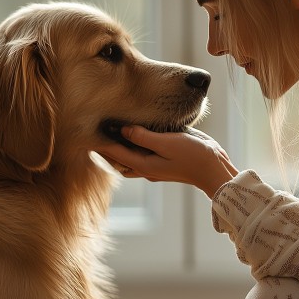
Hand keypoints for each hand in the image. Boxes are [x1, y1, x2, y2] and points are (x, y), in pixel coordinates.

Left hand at [94, 126, 238, 198]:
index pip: (114, 153)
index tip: (85, 129)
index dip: (99, 142)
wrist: (214, 169)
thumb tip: (123, 130)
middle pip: (117, 159)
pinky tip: (130, 135)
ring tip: (104, 133)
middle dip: (104, 147)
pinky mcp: (162, 160)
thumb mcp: (167, 143)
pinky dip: (130, 146)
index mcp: (143, 165)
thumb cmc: (193, 155)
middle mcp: (145, 167)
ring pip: (127, 158)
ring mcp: (153, 166)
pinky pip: (139, 154)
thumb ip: (143, 136)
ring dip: (116, 148)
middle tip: (88, 132)